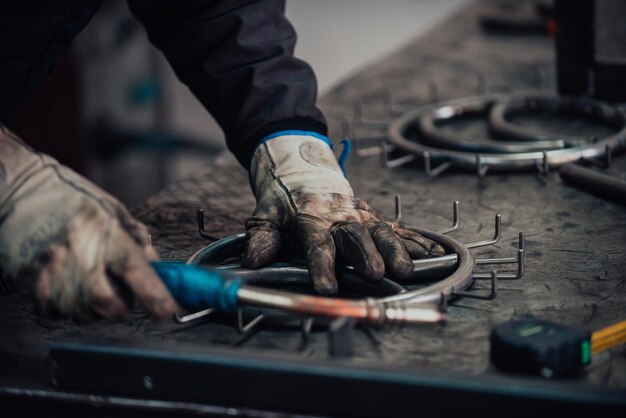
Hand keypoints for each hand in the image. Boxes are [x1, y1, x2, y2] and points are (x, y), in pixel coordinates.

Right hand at [0, 126, 176, 321]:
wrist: (17, 190)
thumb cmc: (69, 197)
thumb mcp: (113, 210)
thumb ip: (137, 239)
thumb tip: (158, 268)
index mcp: (105, 230)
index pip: (136, 269)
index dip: (155, 296)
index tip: (166, 311)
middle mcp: (77, 252)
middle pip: (106, 302)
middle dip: (121, 308)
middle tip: (122, 297)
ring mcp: (50, 269)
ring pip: (80, 313)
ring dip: (94, 309)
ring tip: (92, 285)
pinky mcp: (28, 281)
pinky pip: (55, 312)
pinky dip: (68, 307)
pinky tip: (69, 287)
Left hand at [243, 134, 444, 293]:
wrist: (304, 171)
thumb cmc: (283, 200)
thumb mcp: (265, 215)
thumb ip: (261, 238)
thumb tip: (252, 261)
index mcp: (311, 217)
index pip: (317, 243)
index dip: (322, 265)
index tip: (327, 287)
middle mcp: (340, 216)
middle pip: (356, 236)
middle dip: (367, 255)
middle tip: (376, 274)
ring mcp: (361, 215)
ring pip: (382, 231)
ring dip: (396, 250)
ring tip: (407, 270)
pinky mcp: (375, 217)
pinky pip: (399, 229)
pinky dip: (417, 241)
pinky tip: (435, 254)